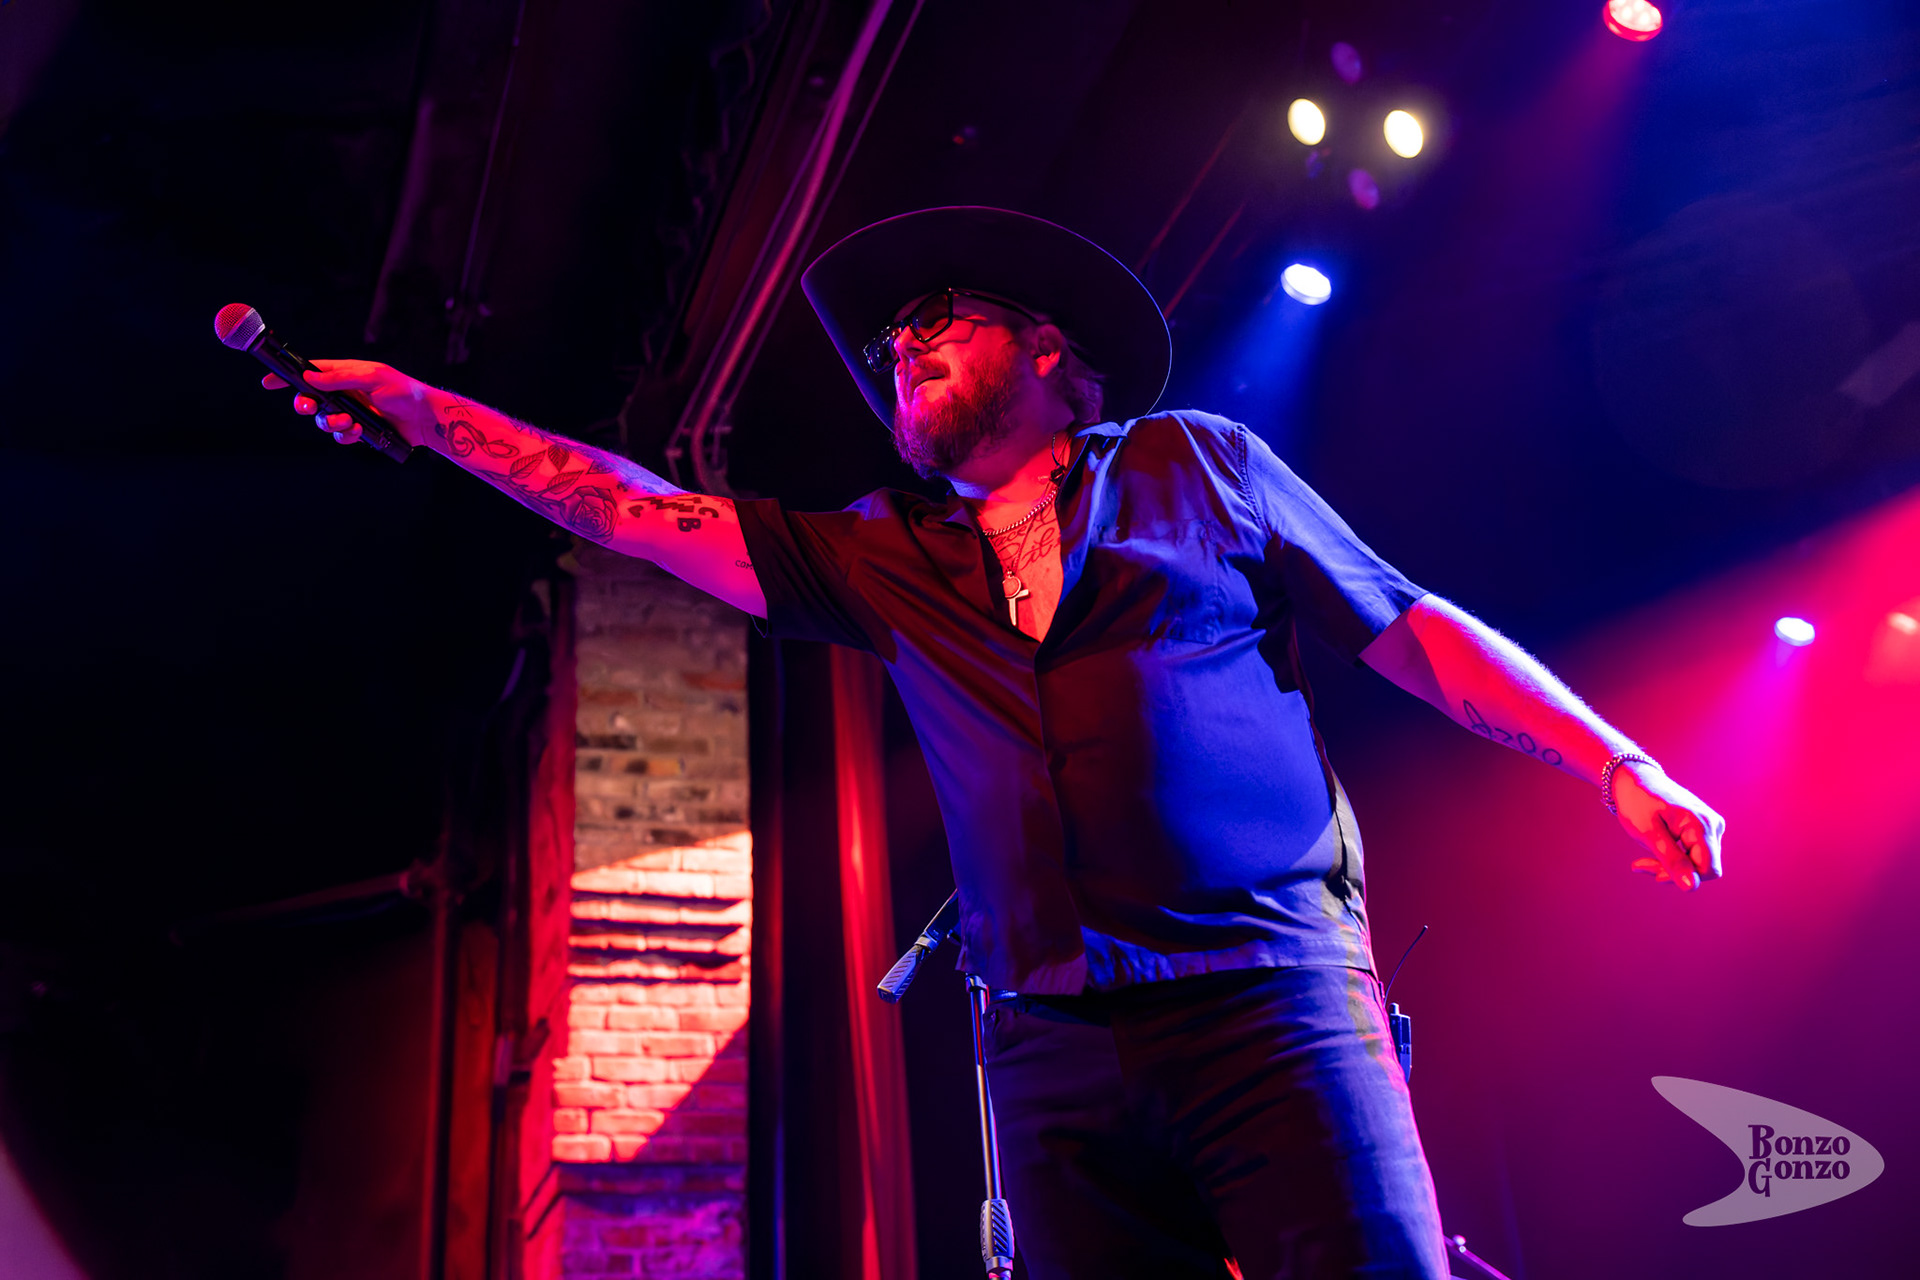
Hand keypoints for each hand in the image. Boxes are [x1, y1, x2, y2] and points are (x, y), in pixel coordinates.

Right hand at [260, 359, 436, 447]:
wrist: (424, 418)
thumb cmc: (403, 390)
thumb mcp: (373, 377)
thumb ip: (341, 378)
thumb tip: (310, 379)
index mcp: (344, 374)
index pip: (309, 372)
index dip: (288, 377)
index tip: (269, 383)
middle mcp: (343, 392)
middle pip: (310, 399)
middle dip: (305, 405)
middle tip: (309, 408)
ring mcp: (350, 412)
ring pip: (323, 420)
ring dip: (330, 423)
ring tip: (349, 421)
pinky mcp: (359, 429)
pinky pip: (340, 435)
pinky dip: (346, 435)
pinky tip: (359, 431)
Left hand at [1613, 762, 1724, 891]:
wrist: (1633, 779)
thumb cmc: (1638, 803)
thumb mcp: (1649, 834)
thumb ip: (1671, 860)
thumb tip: (1692, 887)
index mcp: (1702, 825)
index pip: (1708, 869)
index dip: (1684, 877)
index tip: (1653, 872)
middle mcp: (1713, 825)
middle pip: (1702, 867)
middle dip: (1672, 871)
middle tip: (1640, 865)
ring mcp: (1710, 826)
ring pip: (1697, 862)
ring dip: (1669, 866)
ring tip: (1641, 862)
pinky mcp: (1701, 829)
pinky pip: (1693, 853)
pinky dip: (1672, 857)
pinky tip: (1651, 853)